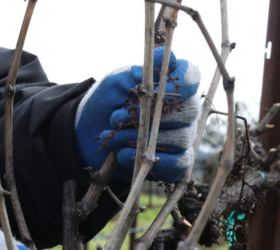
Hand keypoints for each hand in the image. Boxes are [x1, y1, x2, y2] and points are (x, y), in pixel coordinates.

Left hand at [74, 46, 200, 182]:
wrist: (87, 135)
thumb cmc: (106, 103)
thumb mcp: (117, 81)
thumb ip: (141, 70)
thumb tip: (165, 55)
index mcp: (174, 84)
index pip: (192, 77)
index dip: (176, 82)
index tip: (149, 88)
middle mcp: (185, 110)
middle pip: (188, 111)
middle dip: (149, 116)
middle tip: (117, 118)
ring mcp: (184, 137)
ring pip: (180, 138)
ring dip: (141, 139)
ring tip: (114, 138)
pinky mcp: (176, 163)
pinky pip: (178, 164)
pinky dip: (147, 160)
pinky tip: (123, 155)